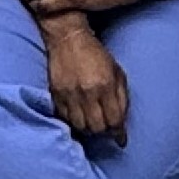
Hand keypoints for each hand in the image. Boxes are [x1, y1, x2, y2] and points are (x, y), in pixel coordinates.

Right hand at [42, 16, 129, 143]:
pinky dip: (73, 122)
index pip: (114, 119)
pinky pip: (65, 118)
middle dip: (104, 132)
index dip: (119, 133)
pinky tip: (79, 118)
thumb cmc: (96, 54)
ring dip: (88, 129)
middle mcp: (87, 93)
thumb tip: (122, 119)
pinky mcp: (56, 95)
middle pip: (97, 127)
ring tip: (92, 125)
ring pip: (80, 126)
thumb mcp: (117, 71)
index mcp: (105, 86)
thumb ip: (121, 96)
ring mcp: (70, 95)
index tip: (121, 140)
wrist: (67, 39)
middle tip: (106, 129)